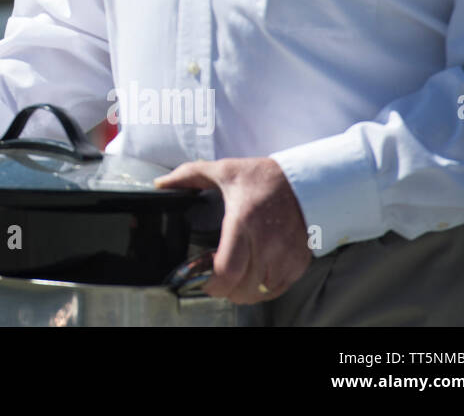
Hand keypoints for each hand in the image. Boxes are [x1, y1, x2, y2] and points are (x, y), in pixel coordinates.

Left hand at [155, 157, 311, 302]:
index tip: (204, 282)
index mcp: (243, 221)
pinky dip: (265, 290)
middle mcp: (267, 242)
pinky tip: (255, 281)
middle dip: (226, 291)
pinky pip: (280, 288)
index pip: (229, 269)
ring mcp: (286, 254)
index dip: (214, 284)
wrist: (303, 180)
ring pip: (262, 291)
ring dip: (245, 292)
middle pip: (244, 287)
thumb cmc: (261, 176)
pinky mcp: (299, 260)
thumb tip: (160, 184)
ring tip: (234, 283)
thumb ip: (188, 175)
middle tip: (215, 283)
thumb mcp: (223, 170)